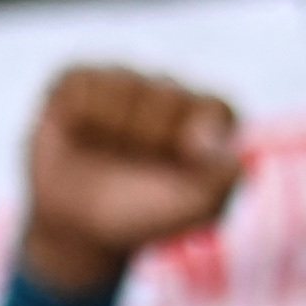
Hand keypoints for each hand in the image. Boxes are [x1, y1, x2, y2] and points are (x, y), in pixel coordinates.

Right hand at [18, 65, 243, 301]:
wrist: (80, 227)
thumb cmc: (145, 214)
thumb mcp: (197, 207)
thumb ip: (224, 176)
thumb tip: (225, 147)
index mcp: (209, 117)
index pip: (215, 107)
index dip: (193, 139)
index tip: (183, 164)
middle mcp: (170, 91)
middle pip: (169, 95)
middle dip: (152, 138)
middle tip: (139, 167)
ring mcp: (126, 80)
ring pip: (127, 86)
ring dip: (116, 131)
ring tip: (109, 153)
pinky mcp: (83, 79)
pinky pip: (86, 85)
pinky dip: (81, 118)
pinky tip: (81, 136)